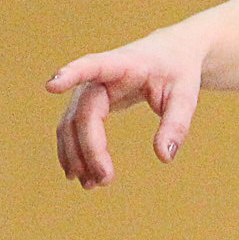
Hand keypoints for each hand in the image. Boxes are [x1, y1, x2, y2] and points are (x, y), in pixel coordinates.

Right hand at [47, 33, 206, 188]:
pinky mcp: (87, 104)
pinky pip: (72, 129)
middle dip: (90, 148)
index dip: (71, 74)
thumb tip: (165, 157)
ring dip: (76, 155)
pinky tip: (82, 175)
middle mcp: (98, 76)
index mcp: (124, 64)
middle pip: (84, 114)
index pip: (93, 66)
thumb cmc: (178, 71)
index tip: (51, 85)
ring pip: (70, 125)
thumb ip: (177, 123)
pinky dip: (75, 152)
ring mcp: (88, 90)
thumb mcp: (186, 94)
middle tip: (105, 180)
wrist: (169, 54)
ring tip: (91, 185)